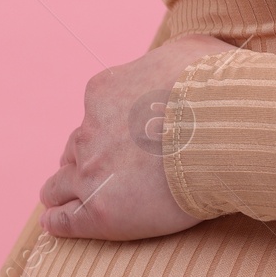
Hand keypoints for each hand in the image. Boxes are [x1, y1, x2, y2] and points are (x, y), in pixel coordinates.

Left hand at [39, 32, 236, 240]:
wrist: (221, 128)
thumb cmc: (214, 89)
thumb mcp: (192, 52)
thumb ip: (173, 59)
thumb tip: (184, 64)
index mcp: (104, 93)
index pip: (94, 116)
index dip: (104, 130)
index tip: (120, 142)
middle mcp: (89, 132)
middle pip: (74, 150)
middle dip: (82, 160)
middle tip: (95, 174)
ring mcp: (92, 174)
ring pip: (60, 185)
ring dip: (62, 191)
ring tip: (60, 203)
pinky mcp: (101, 211)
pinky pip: (65, 220)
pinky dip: (58, 222)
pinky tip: (54, 224)